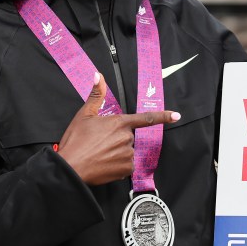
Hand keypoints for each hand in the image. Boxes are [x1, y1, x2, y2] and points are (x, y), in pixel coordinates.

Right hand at [55, 72, 179, 185]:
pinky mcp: (126, 169)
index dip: (163, 116)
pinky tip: (104, 164)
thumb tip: (98, 76)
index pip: (146, 118)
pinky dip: (117, 166)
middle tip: (98, 143)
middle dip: (117, 139)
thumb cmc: (75, 141)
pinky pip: (126, 166)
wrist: (70, 167)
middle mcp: (127, 138)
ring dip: (117, 153)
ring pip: (127, 151)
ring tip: (99, 154)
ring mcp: (128, 154)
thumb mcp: (84, 115)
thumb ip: (96, 95)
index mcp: (119, 122)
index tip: (176, 115)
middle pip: (128, 137)